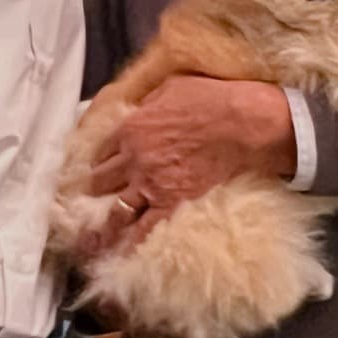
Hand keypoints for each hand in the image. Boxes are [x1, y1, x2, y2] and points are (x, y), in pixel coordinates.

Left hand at [87, 77, 296, 231]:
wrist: (242, 125)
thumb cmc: (210, 100)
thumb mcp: (170, 87)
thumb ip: (148, 103)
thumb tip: (141, 110)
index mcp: (130, 130)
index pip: (101, 151)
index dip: (101, 159)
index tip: (102, 166)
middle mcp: (133, 159)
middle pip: (101, 181)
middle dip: (97, 187)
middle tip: (95, 195)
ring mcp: (151, 185)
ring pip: (116, 209)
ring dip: (105, 220)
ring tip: (95, 233)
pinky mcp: (171, 203)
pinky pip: (145, 228)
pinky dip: (133, 241)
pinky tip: (123, 250)